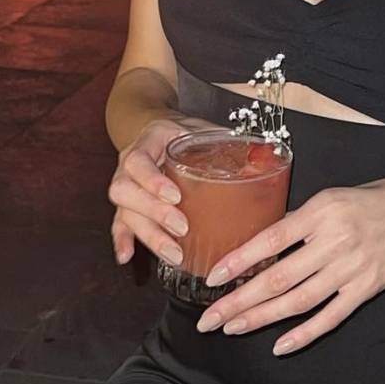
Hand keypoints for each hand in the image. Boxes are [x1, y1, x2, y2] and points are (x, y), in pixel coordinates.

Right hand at [109, 115, 219, 267]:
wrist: (156, 126)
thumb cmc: (183, 129)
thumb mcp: (200, 126)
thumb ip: (225, 139)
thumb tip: (266, 153)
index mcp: (149, 141)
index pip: (138, 161)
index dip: (152, 181)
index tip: (176, 197)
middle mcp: (129, 164)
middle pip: (124, 191)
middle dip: (153, 213)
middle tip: (181, 227)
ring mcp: (126, 184)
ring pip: (123, 211)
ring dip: (147, 235)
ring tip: (173, 253)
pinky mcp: (127, 203)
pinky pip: (118, 222)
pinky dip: (122, 240)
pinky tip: (127, 257)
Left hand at [193, 173, 384, 355]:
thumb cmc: (373, 199)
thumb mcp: (332, 197)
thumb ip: (301, 221)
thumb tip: (262, 246)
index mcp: (321, 211)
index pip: (271, 240)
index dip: (240, 261)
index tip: (213, 278)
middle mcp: (335, 241)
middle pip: (279, 278)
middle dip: (239, 301)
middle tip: (209, 318)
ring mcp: (352, 268)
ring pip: (299, 301)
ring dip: (262, 318)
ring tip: (232, 328)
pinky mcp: (367, 289)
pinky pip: (330, 316)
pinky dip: (304, 334)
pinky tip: (279, 346)